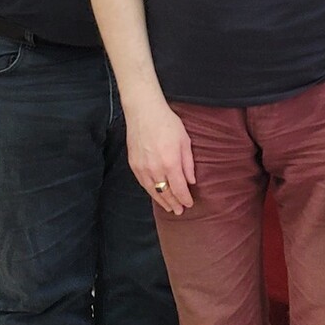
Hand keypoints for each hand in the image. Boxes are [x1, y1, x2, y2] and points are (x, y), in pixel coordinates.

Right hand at [128, 99, 195, 214]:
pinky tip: (156, 195)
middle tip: (180, 211)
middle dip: (174, 203)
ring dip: (161, 201)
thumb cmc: (168, 124)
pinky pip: (143, 183)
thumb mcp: (185, 141)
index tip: (189, 204)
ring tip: (169, 208)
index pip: (179, 188)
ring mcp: (142, 168)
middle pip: (165, 193)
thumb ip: (188, 163)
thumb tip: (191, 181)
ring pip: (153, 191)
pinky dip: (151, 191)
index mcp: (170, 163)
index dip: (185, 198)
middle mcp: (155, 169)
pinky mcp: (133, 165)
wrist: (144, 113)